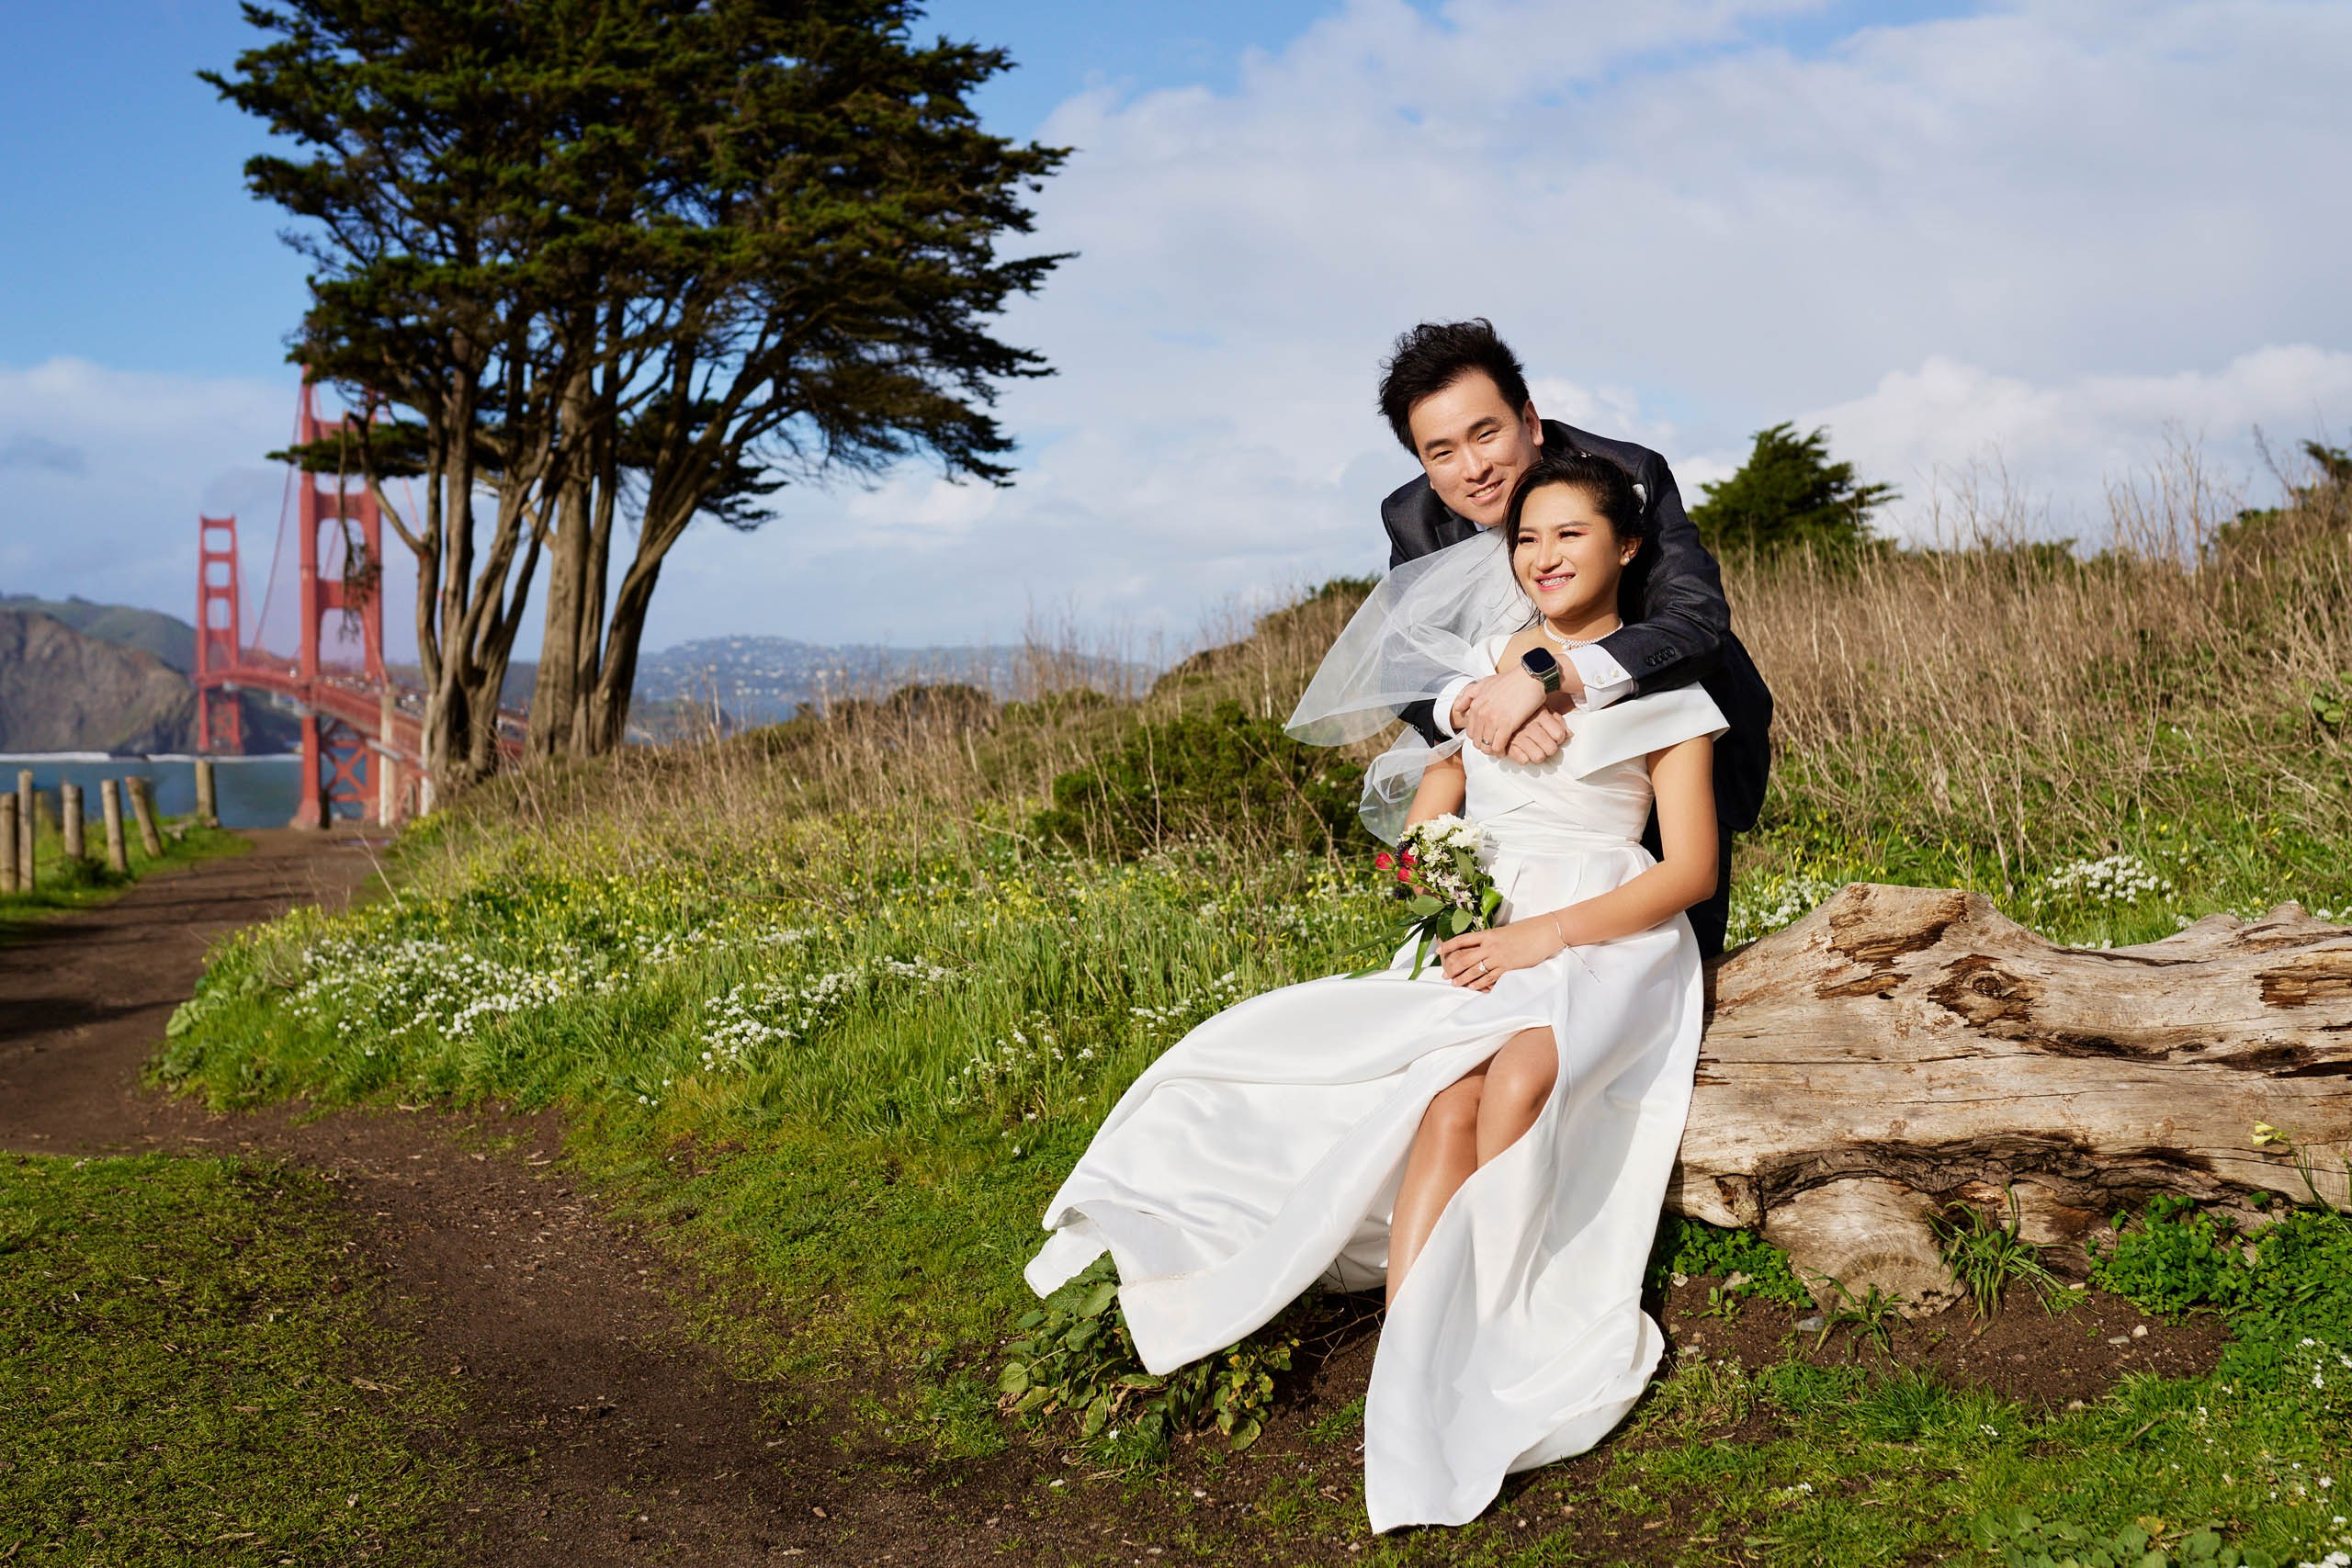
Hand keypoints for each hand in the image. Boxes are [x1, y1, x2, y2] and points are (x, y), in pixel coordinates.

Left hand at [1438, 916, 1563, 989]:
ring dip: (1463, 979)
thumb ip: (1492, 938)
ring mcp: (1499, 958)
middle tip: (1444, 974)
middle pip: (1464, 958)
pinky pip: (1490, 978)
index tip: (1439, 951)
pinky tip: (1472, 988)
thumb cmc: (1528, 929)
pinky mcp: (1509, 968)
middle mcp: (1490, 946)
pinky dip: (1480, 984)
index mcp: (1489, 934)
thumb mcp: (1505, 930)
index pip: (1462, 940)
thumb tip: (1482, 945)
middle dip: (1452, 968)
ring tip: (1455, 983)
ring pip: (1475, 971)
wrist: (1545, 933)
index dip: (1448, 946)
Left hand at [1460, 670, 1547, 755]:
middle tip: (1492, 747)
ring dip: (1491, 751)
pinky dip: (1500, 752)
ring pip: (1486, 746)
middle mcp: (1482, 713)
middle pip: (1476, 740)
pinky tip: (1504, 751)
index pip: (1470, 730)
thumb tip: (1457, 707)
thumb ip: (1469, 694)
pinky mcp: (1506, 725)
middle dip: (1484, 746)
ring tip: (1498, 750)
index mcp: (1476, 704)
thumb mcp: (1485, 683)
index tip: (1485, 739)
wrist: (1530, 677)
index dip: (1477, 738)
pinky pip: (1498, 746)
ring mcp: (1493, 719)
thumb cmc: (1511, 680)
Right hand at [1505, 709, 1570, 764]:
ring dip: (1538, 755)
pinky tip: (1522, 751)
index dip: (1559, 739)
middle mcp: (1530, 726)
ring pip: (1539, 757)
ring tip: (1534, 749)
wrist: (1498, 702)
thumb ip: (1558, 720)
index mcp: (1540, 715)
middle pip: (1551, 749)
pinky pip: (1523, 760)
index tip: (1555, 737)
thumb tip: (1570, 734)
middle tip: (1545, 745)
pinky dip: (1524, 758)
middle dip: (1550, 749)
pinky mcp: (1506, 745)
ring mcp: (1518, 736)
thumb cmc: (1524, 709)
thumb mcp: (1542, 708)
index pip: (1559, 735)